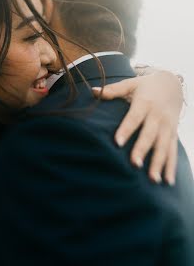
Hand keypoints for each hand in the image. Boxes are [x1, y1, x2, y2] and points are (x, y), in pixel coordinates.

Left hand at [92, 71, 182, 185]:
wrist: (173, 83)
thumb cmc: (146, 86)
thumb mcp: (131, 84)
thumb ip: (113, 90)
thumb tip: (93, 91)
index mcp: (145, 103)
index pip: (134, 117)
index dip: (126, 129)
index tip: (117, 142)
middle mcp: (158, 116)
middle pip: (150, 135)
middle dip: (142, 150)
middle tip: (134, 164)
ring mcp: (168, 127)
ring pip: (163, 147)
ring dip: (159, 164)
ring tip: (153, 180)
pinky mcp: (173, 135)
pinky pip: (173, 152)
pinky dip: (171, 168)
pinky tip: (168, 182)